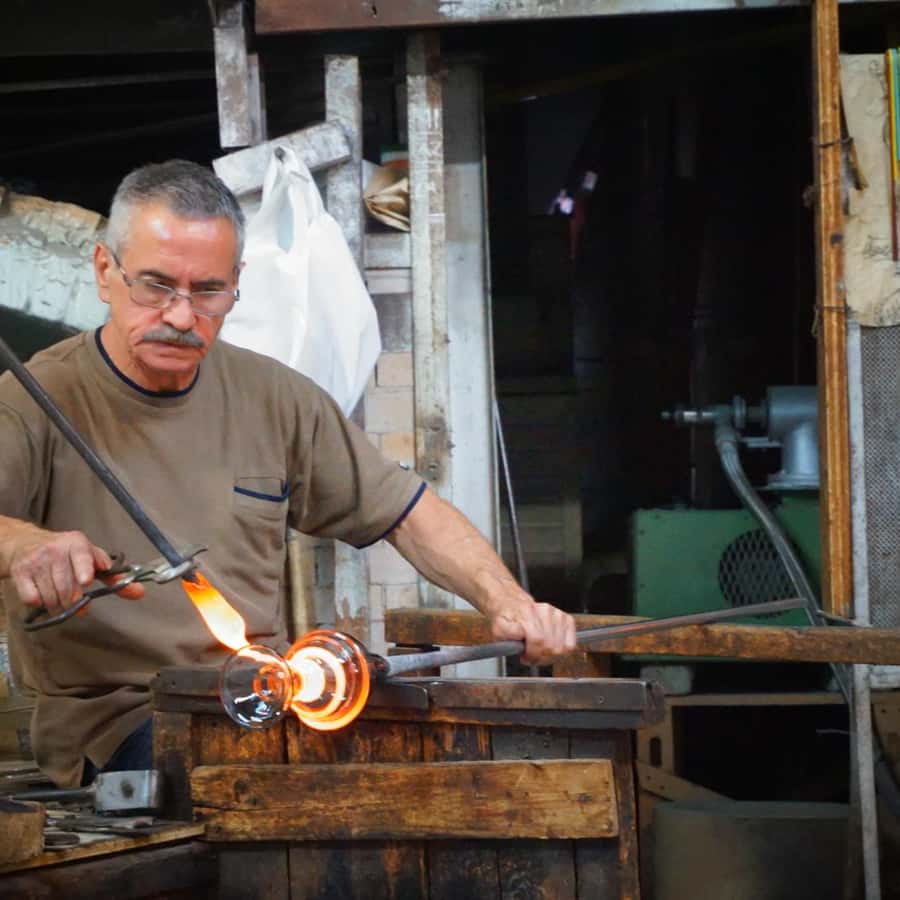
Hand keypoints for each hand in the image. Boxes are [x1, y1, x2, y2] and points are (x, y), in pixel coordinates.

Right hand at [9, 526, 143, 614]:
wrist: (26, 543)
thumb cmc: (66, 553)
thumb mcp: (91, 557)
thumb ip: (115, 576)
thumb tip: (138, 592)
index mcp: (76, 543)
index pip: (81, 556)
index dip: (84, 569)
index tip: (86, 580)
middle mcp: (55, 550)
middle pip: (67, 586)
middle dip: (75, 602)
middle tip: (80, 606)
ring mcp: (36, 561)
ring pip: (51, 596)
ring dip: (59, 605)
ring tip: (63, 600)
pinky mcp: (20, 573)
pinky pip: (32, 598)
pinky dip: (40, 603)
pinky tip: (44, 595)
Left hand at [488, 596, 576, 664]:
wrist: (514, 605)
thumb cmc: (507, 619)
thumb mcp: (498, 628)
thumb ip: (507, 632)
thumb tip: (521, 633)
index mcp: (527, 613)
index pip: (538, 639)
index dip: (533, 654)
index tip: (525, 657)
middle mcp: (544, 611)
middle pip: (551, 646)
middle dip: (540, 657)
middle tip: (531, 656)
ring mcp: (557, 614)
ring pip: (561, 648)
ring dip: (549, 656)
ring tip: (538, 652)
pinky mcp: (566, 619)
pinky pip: (570, 644)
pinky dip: (560, 651)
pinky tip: (549, 647)